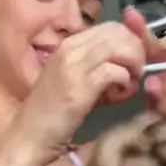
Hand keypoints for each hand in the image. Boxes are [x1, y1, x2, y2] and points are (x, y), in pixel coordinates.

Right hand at [16, 22, 145, 162]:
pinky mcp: (81, 88)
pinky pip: (114, 72)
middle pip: (117, 33)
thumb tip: (120, 65)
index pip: (109, 27)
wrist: (29, 137)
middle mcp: (70, 49)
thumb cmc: (49, 116)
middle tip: (136, 74)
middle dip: (135, 51)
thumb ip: (91, 68)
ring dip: (132, 65)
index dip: (128, 42)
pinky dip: (124, 82)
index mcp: (68, 45)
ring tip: (129, 85)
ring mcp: (74, 66)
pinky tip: (119, 95)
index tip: (132, 63)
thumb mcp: (70, 82)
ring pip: (118, 48)